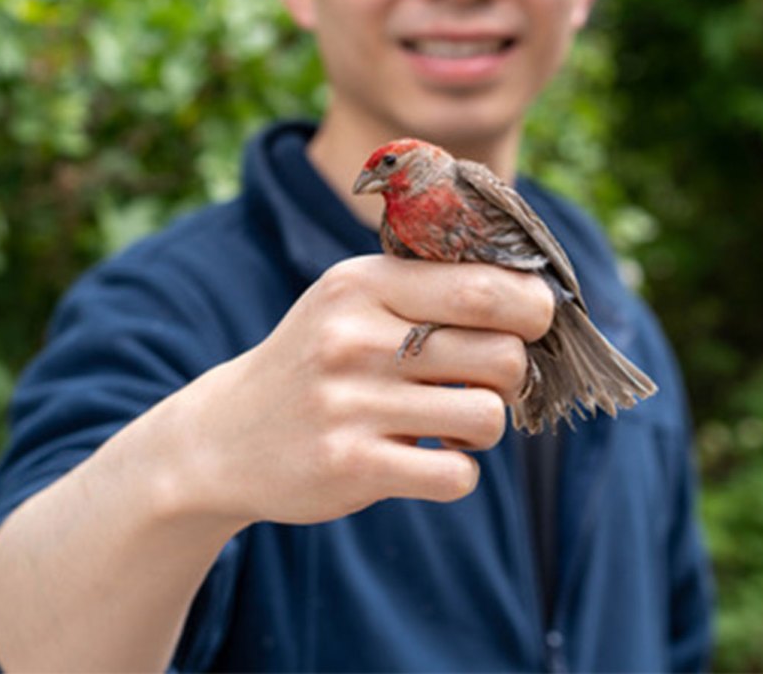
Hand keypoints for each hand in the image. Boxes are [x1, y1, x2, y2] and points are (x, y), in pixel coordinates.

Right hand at [153, 254, 552, 527]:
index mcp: (364, 284)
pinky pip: (456, 476)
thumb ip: (430, 286)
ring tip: (454, 425)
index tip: (532, 325)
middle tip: (488, 382)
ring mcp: (350, 404)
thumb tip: (537, 295)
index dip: (532, 308)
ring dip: (487, 428)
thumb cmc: (318, 361)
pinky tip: (429, 461)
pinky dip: (458, 474)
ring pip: (486, 416)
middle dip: (514, 374)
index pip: (484, 287)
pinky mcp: (350, 466)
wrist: (224, 438)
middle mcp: (354, 338)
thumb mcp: (353, 300)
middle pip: (500, 353)